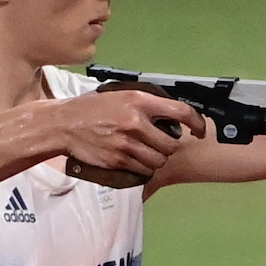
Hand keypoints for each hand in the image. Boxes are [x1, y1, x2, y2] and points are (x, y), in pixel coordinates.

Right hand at [54, 89, 204, 178]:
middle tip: (160, 143)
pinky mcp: (117, 160)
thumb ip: (146, 104)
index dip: (197, 123)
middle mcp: (135, 122)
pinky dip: (143, 168)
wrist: (64, 125)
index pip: (180, 111)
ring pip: (158, 160)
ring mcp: (126, 144)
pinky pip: (143, 170)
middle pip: (171, 143)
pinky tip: (133, 159)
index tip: (201, 130)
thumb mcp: (120, 95)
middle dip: (169, 146)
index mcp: (139, 101)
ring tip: (145, 152)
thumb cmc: (92, 109)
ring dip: (156, 159)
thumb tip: (171, 114)